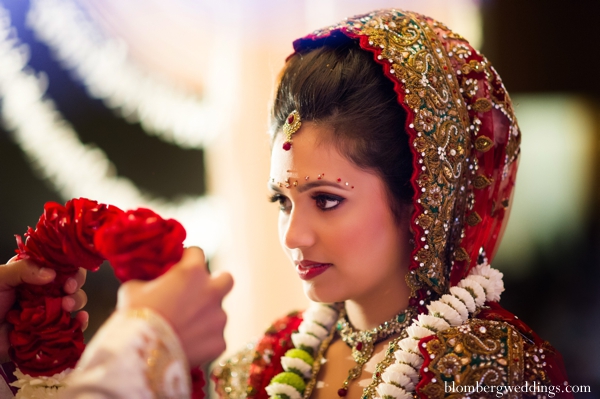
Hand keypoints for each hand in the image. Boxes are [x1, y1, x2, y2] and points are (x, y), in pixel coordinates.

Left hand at [0, 258, 87, 362]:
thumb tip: (52, 273)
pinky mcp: (50, 330)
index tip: (67, 276)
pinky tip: (80, 320)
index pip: (58, 264)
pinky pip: (71, 326)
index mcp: (32, 274)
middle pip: (71, 281)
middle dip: (75, 284)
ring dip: (77, 301)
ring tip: (67, 307)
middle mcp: (43, 291)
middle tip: (68, 290)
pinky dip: (80, 323)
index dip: (68, 267)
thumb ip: (23, 270)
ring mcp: (48, 310)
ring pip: (74, 301)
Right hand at [117, 247, 232, 366]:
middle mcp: (211, 291)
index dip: (187, 259)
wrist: (141, 355)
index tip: (180, 266)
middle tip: (199, 293)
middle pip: (226, 279)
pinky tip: (188, 346)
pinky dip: (204, 342)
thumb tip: (150, 284)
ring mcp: (219, 318)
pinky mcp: (220, 342)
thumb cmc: (135, 316)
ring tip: (184, 329)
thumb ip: (149, 282)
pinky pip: (215, 339)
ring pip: (219, 313)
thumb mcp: (133, 289)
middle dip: (215, 284)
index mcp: (192, 271)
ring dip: (206, 317)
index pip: (196, 253)